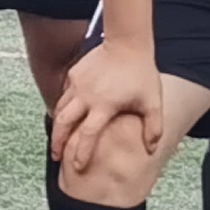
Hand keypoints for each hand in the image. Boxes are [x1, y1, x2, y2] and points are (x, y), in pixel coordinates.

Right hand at [47, 42, 163, 178]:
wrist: (127, 43)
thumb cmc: (141, 73)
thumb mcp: (152, 102)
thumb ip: (153, 128)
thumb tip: (151, 149)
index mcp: (103, 106)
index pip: (86, 135)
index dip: (80, 153)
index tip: (76, 166)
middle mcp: (86, 96)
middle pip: (63, 123)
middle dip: (57, 142)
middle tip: (56, 156)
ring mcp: (77, 84)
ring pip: (60, 108)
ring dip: (57, 126)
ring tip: (57, 138)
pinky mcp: (74, 74)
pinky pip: (64, 94)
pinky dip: (62, 107)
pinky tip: (66, 114)